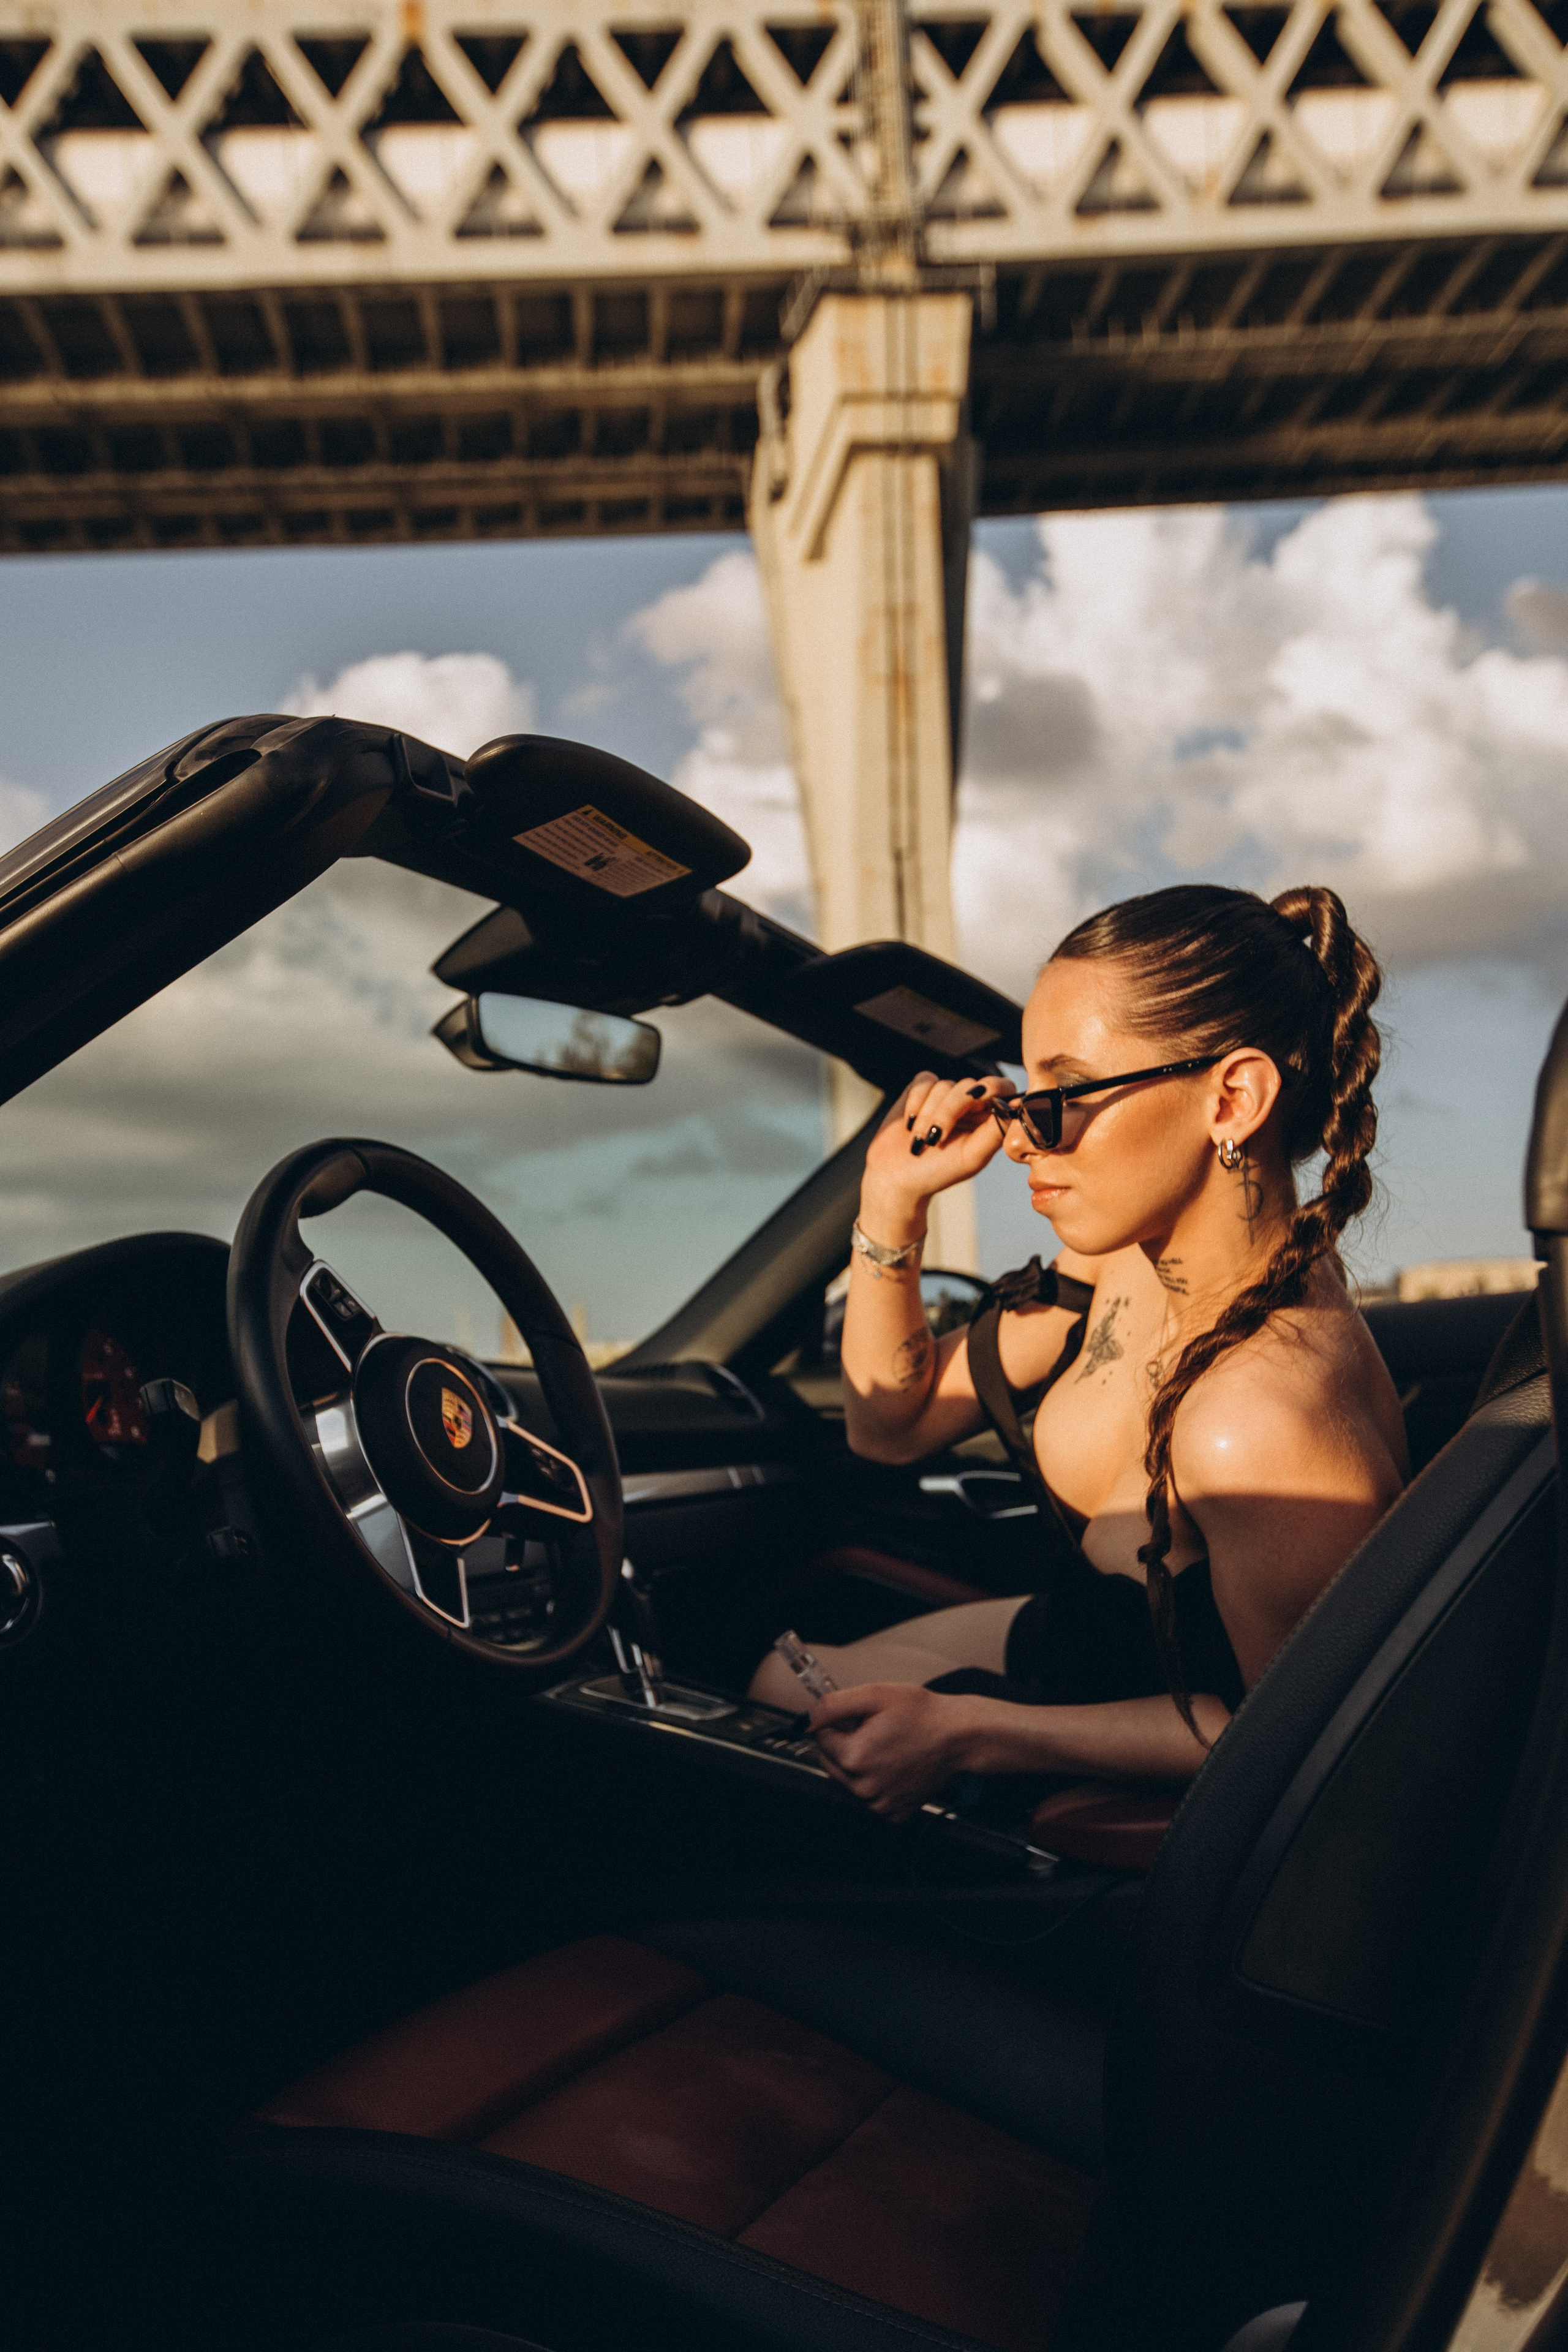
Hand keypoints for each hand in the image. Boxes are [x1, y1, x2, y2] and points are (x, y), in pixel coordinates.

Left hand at [808, 1682, 977, 1820]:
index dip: (838, 1724)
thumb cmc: (923, 1715)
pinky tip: (895, 1766)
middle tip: (875, 1731)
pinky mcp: (893, 1813)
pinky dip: (878, 1782)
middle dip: (846, 1745)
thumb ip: (833, 1706)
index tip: (857, 1719)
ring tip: (888, 1747)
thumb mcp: (875, 1695)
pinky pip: (871, 1796)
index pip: (821, 1738)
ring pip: (849, 1781)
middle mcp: (864, 1786)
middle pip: (832, 1762)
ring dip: (861, 1765)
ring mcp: (879, 1803)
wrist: (957, 1737)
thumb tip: (809, 1719)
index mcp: (854, 1757)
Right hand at [860, 1073, 1014, 1228]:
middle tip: (936, 1138)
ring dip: (928, 1114)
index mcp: (987, 1118)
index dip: (992, 1089)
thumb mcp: (972, 1157)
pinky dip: (915, 1101)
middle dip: (949, 1111)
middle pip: (968, 1086)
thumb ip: (996, 1131)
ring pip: (943, 1085)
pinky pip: (924, 1081)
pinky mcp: (920, 1091)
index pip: (1001, 1087)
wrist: (896, 1178)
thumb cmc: (937, 1173)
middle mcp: (968, 1104)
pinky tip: (910, 1123)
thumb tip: (1017, 1106)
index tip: (978, 1103)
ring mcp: (944, 1096)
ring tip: (921, 1140)